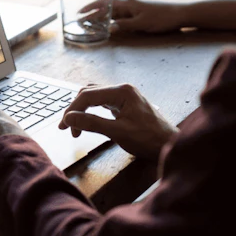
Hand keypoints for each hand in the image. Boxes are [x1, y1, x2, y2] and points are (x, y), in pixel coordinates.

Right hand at [58, 84, 177, 159]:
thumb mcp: (118, 132)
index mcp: (122, 91)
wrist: (171, 146)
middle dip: (76, 109)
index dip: (73, 110)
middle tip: (66, 128)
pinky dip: (92, 111)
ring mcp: (124, 96)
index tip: (64, 126)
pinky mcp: (125, 104)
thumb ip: (92, 123)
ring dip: (82, 110)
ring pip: (94, 97)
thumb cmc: (149, 140)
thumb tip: (69, 118)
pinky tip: (88, 121)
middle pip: (89, 93)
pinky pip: (102, 103)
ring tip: (75, 126)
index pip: (88, 95)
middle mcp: (122, 89)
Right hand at [81, 0, 185, 33]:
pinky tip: (109, 25)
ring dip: (101, 16)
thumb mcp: (142, 24)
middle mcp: (128, 3)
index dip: (90, 7)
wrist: (180, 14)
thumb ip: (125, 25)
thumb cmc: (162, 18)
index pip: (104, 3)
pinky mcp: (139, 12)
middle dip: (93, 13)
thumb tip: (109, 28)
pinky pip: (120, 15)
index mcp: (127, 3)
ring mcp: (133, 8)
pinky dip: (111, 19)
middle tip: (81, 21)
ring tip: (91, 24)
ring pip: (113, 11)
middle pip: (106, 7)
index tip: (79, 12)